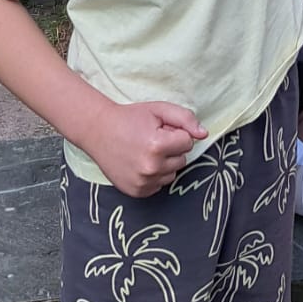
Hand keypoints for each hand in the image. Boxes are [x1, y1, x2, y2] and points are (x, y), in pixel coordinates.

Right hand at [88, 99, 207, 195]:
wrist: (99, 132)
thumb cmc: (130, 118)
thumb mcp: (159, 110)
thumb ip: (185, 119)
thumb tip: (204, 134)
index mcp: (157, 146)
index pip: (187, 142)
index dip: (176, 134)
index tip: (160, 130)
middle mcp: (151, 168)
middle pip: (182, 160)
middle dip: (172, 149)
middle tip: (152, 139)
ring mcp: (143, 182)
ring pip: (172, 174)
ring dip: (164, 164)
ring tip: (146, 151)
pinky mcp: (137, 192)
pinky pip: (159, 185)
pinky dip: (154, 175)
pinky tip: (140, 163)